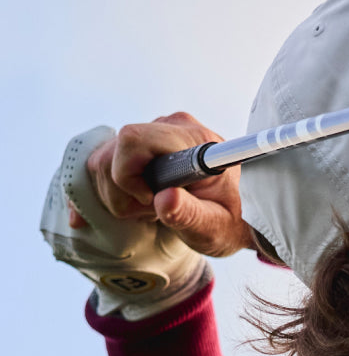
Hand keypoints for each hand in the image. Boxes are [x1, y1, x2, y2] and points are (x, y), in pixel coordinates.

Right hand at [70, 112, 252, 257]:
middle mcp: (172, 126)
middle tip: (153, 212)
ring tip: (151, 208)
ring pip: (103, 158)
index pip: (133, 140)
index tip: (153, 201)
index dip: (129, 177)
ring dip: (117, 193)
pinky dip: (108, 188)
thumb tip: (164, 199)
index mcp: (194, 141)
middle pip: (112, 152)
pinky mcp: (143, 144)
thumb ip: (191, 215)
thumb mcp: (214, 228)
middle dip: (122, 191)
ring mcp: (155, 132)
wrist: (239, 215)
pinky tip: (126, 204)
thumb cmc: (230, 222)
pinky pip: (105, 160)